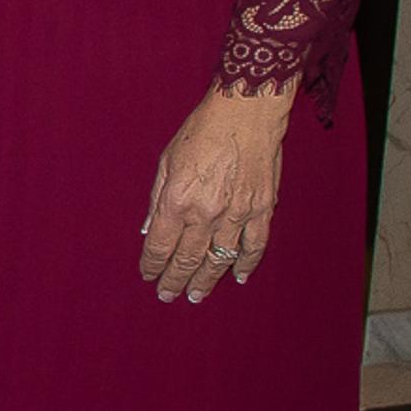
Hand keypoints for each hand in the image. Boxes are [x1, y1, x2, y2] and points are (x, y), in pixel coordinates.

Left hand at [139, 82, 293, 302]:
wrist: (245, 114)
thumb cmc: (201, 133)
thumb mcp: (166, 162)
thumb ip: (156, 200)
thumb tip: (148, 230)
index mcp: (177, 201)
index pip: (158, 245)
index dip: (152, 265)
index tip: (147, 276)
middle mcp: (206, 213)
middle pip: (187, 258)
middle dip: (175, 280)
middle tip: (168, 295)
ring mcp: (237, 213)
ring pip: (219, 258)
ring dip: (207, 281)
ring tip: (196, 296)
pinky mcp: (262, 209)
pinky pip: (254, 245)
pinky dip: (246, 264)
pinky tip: (238, 276)